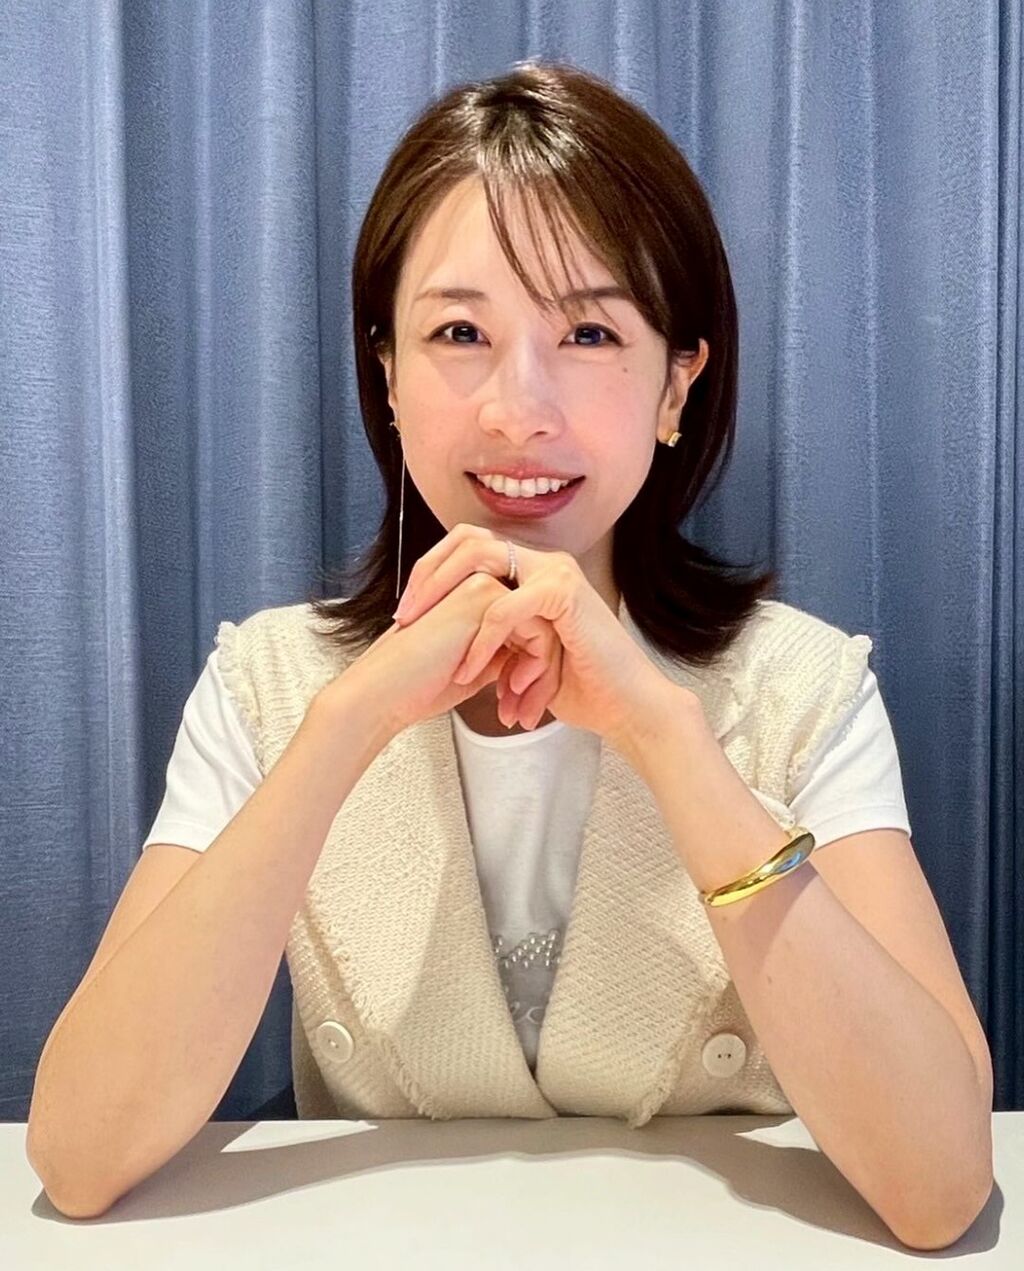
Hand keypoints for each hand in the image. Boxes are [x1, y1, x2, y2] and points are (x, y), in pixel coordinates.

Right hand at [336, 570, 562, 739]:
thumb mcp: (475, 668)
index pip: (529, 629)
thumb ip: (505, 655)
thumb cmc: (418, 685)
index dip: (533, 671)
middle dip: (543, 676)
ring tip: (520, 709)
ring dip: (541, 676)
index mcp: (476, 601)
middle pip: (542, 626)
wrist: (384, 691)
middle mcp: (481, 584)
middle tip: (527, 714)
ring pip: (546, 628)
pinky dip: (531, 668)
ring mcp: (483, 584)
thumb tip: (538, 661)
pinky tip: (506, 690)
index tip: (521, 707)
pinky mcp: (486, 596)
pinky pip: (538, 631)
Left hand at [392, 522, 672, 744]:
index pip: (470, 546)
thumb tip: (447, 635)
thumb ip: (493, 636)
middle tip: (404, 615)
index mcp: (534, 570)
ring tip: (423, 635)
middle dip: (429, 575)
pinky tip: (469, 670)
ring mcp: (556, 572)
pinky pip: (504, 608)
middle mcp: (545, 561)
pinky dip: (481, 640)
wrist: (625, 708)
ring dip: (446, 600)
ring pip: (482, 564)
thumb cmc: (581, 688)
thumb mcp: (522, 656)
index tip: (407, 611)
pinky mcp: (563, 594)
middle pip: (469, 541)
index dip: (433, 570)